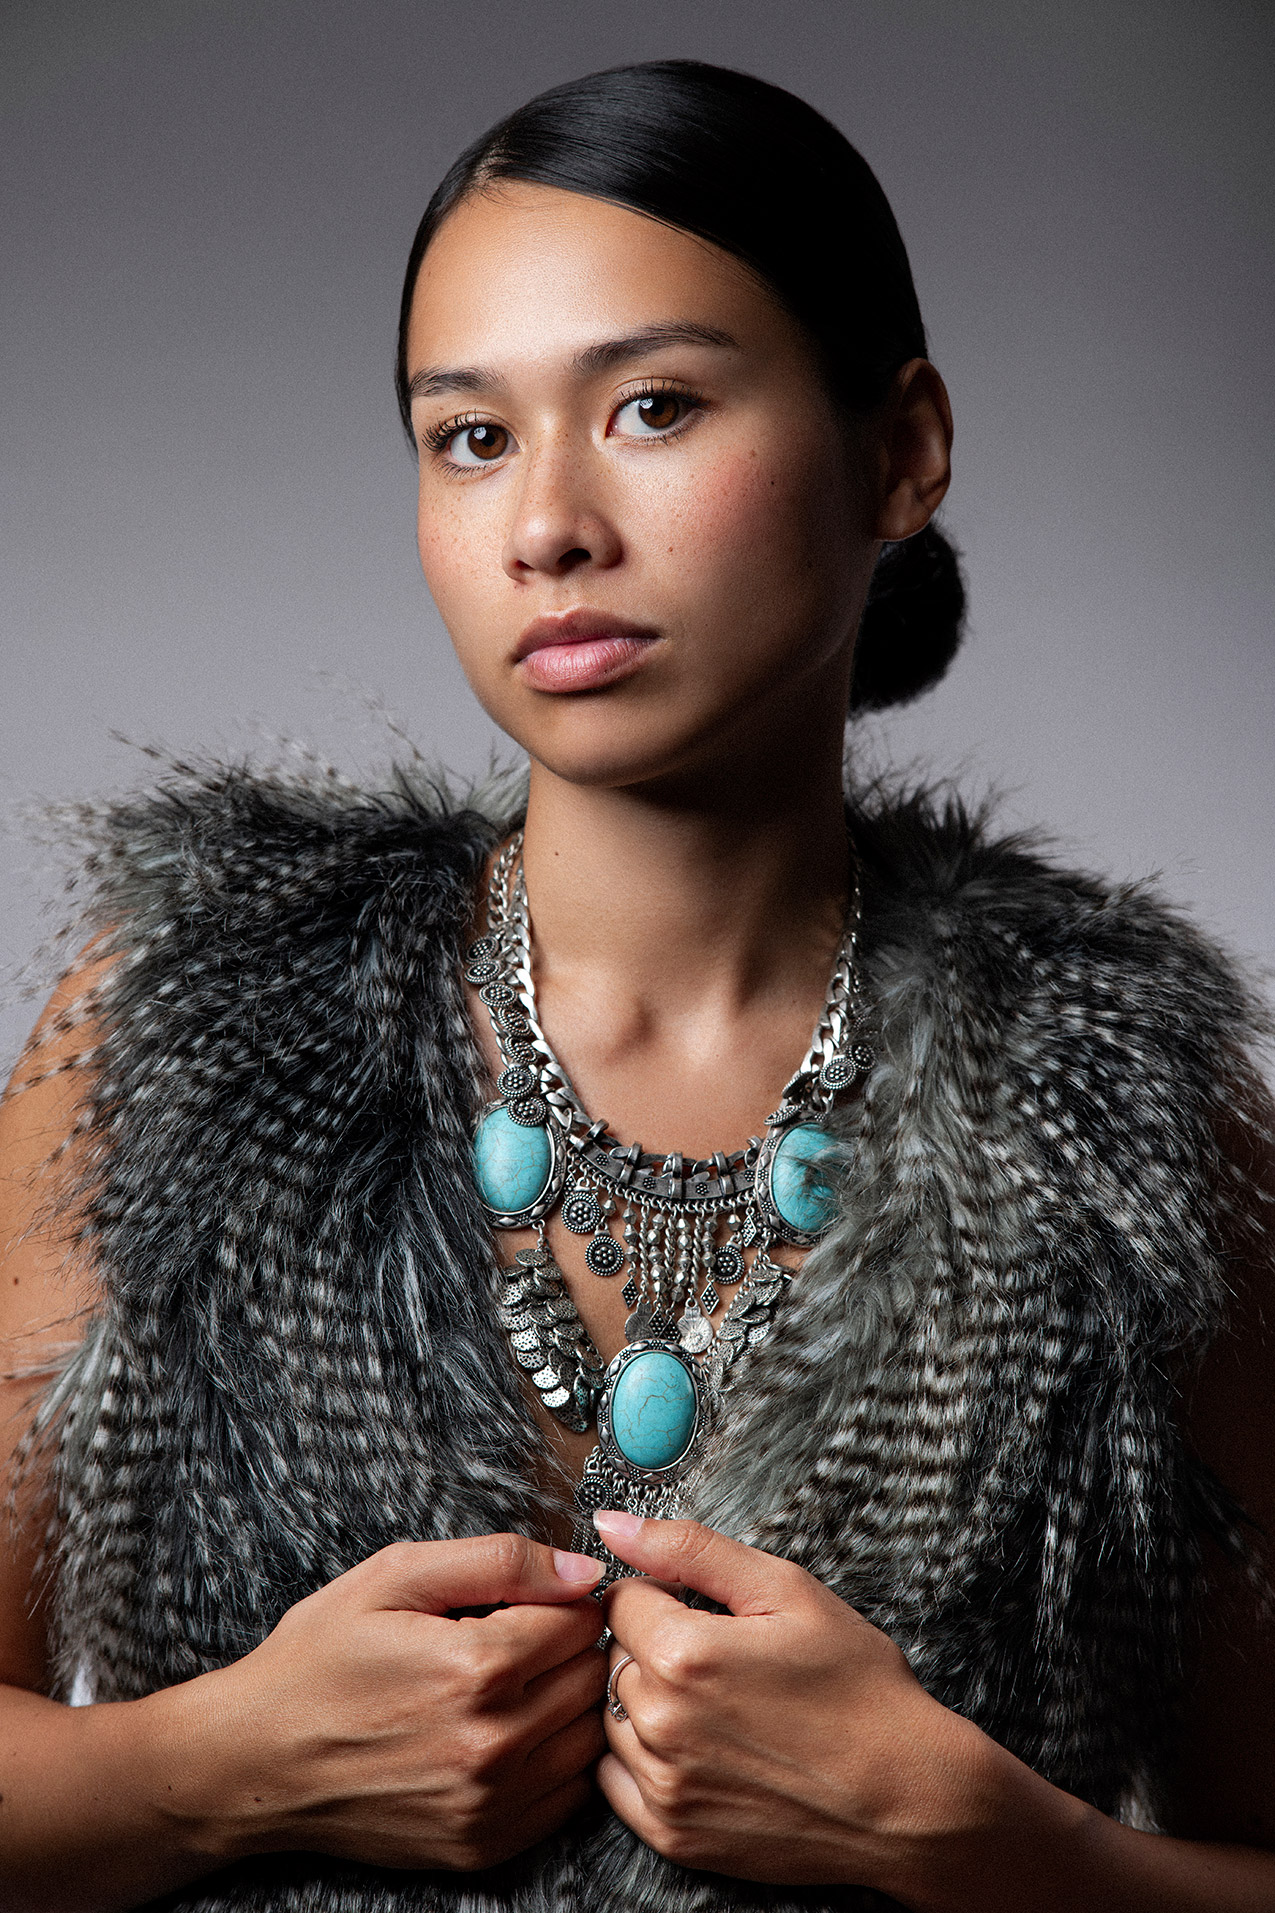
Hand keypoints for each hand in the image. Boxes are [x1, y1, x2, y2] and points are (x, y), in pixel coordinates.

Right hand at [169, 1534, 607, 1872]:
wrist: (257, 1761)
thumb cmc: (320, 1658)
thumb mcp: (394, 1576)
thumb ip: (497, 1561)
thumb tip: (581, 1570)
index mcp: (476, 1667)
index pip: (582, 1621)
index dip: (566, 1599)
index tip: (539, 1599)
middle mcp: (492, 1743)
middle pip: (592, 1678)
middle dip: (572, 1647)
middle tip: (531, 1635)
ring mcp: (489, 1803)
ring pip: (589, 1738)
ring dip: (570, 1704)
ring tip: (522, 1682)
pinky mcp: (482, 1845)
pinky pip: (566, 1797)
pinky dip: (557, 1760)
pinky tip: (513, 1732)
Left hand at [596, 1511, 981, 1888]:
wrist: (906, 1795)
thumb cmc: (857, 1688)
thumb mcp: (786, 1590)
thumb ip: (689, 1549)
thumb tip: (613, 1525)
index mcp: (685, 1655)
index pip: (621, 1601)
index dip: (663, 1596)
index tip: (703, 1612)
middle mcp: (664, 1724)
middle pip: (614, 1658)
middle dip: (654, 1647)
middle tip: (721, 1660)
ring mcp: (666, 1786)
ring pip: (613, 1718)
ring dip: (649, 1703)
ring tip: (717, 1706)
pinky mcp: (673, 1834)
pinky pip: (614, 1781)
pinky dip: (644, 1759)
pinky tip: (698, 1749)